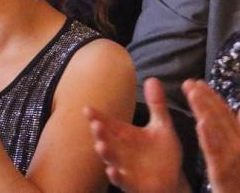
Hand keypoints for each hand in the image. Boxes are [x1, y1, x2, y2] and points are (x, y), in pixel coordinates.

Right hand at [84, 77, 187, 192]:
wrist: (173, 181)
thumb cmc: (162, 153)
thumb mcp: (162, 126)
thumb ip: (156, 105)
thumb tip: (152, 79)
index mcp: (124, 134)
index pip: (107, 122)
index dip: (97, 116)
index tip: (88, 108)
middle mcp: (119, 149)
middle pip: (105, 139)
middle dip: (99, 132)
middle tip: (96, 124)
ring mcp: (123, 166)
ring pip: (110, 159)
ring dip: (104, 153)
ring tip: (100, 145)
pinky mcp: (131, 183)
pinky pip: (121, 181)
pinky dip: (116, 176)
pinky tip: (112, 171)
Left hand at [183, 79, 239, 192]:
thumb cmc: (239, 178)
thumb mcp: (237, 150)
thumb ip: (237, 130)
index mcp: (238, 138)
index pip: (225, 114)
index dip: (212, 97)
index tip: (198, 82)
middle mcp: (238, 144)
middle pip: (221, 117)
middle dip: (206, 98)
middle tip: (190, 82)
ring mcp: (234, 157)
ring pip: (219, 130)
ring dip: (207, 110)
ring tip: (194, 94)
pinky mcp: (225, 172)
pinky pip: (216, 153)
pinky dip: (210, 137)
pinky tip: (201, 123)